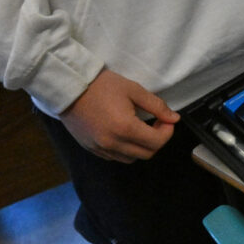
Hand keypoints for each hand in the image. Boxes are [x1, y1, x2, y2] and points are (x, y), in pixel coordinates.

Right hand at [61, 69, 178, 162]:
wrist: (68, 87)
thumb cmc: (102, 85)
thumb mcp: (133, 89)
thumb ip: (156, 105)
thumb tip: (174, 118)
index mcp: (125, 128)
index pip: (157, 142)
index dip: (167, 132)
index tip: (166, 120)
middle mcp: (113, 143)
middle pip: (146, 154)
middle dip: (157, 140)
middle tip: (156, 124)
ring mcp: (100, 148)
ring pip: (131, 159)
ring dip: (142, 147)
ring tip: (140, 129)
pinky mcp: (91, 149)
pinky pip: (115, 157)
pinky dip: (126, 150)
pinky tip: (124, 134)